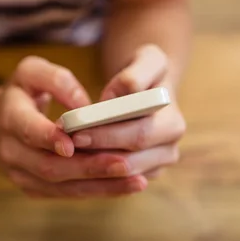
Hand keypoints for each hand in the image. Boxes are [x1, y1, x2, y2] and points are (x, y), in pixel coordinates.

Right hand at [0, 56, 151, 197]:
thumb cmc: (19, 93)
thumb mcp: (30, 72)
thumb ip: (56, 79)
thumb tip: (85, 105)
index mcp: (9, 117)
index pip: (27, 130)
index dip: (48, 138)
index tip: (71, 144)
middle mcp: (11, 151)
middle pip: (49, 166)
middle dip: (88, 167)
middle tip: (124, 163)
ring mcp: (20, 174)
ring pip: (61, 186)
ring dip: (99, 186)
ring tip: (135, 181)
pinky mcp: (33, 188)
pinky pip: (66, 194)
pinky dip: (96, 191)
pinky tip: (125, 186)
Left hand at [70, 45, 185, 178]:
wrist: (146, 89)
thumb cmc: (142, 72)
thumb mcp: (147, 60)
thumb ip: (137, 74)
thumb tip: (125, 93)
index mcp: (173, 123)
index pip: (139, 135)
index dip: (106, 134)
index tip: (77, 129)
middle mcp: (169, 150)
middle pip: (130, 160)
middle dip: (95, 151)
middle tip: (66, 143)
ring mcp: (158, 164)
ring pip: (121, 175)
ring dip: (93, 164)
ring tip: (67, 151)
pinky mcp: (144, 172)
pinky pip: (117, 180)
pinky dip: (96, 173)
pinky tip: (75, 159)